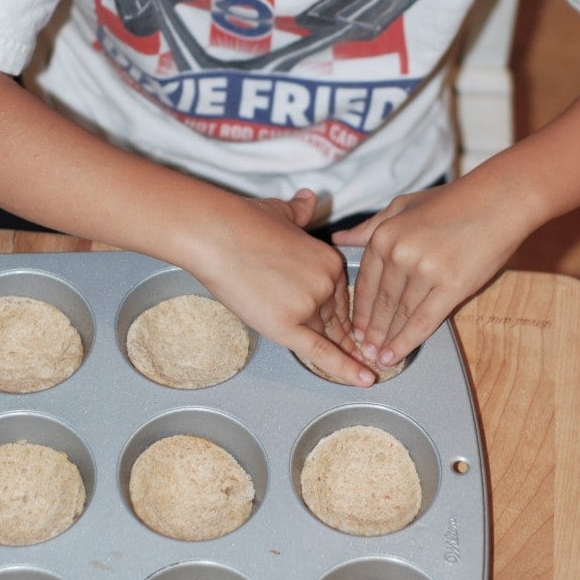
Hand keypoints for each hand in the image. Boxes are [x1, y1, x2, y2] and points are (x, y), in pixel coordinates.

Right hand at [191, 188, 375, 386]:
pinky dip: (344, 368)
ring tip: (361, 371)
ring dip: (345, 353)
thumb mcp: (282, 212)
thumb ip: (301, 211)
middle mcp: (325, 283)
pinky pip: (321, 351)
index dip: (341, 313)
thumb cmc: (243, 222)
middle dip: (346, 335)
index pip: (340, 295)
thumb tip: (310, 199)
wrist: (216, 234)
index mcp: (328, 260)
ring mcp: (308, 304)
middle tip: (361, 354)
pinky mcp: (287, 324)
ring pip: (327, 334)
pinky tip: (363, 380)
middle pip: (336, 317)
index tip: (350, 327)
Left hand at [332, 180, 524, 366]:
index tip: (354, 327)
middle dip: (370, 330)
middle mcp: (400, 254)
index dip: (359, 309)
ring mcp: (425, 271)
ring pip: (400, 314)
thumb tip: (339, 240)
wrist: (498, 200)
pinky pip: (424, 320)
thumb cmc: (452, 201)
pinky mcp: (451, 286)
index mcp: (385, 235)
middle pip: (380, 302)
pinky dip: (407, 341)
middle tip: (362, 350)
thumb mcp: (403, 206)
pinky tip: (395, 355)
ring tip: (376, 357)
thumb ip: (370, 227)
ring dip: (386, 339)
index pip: (366, 281)